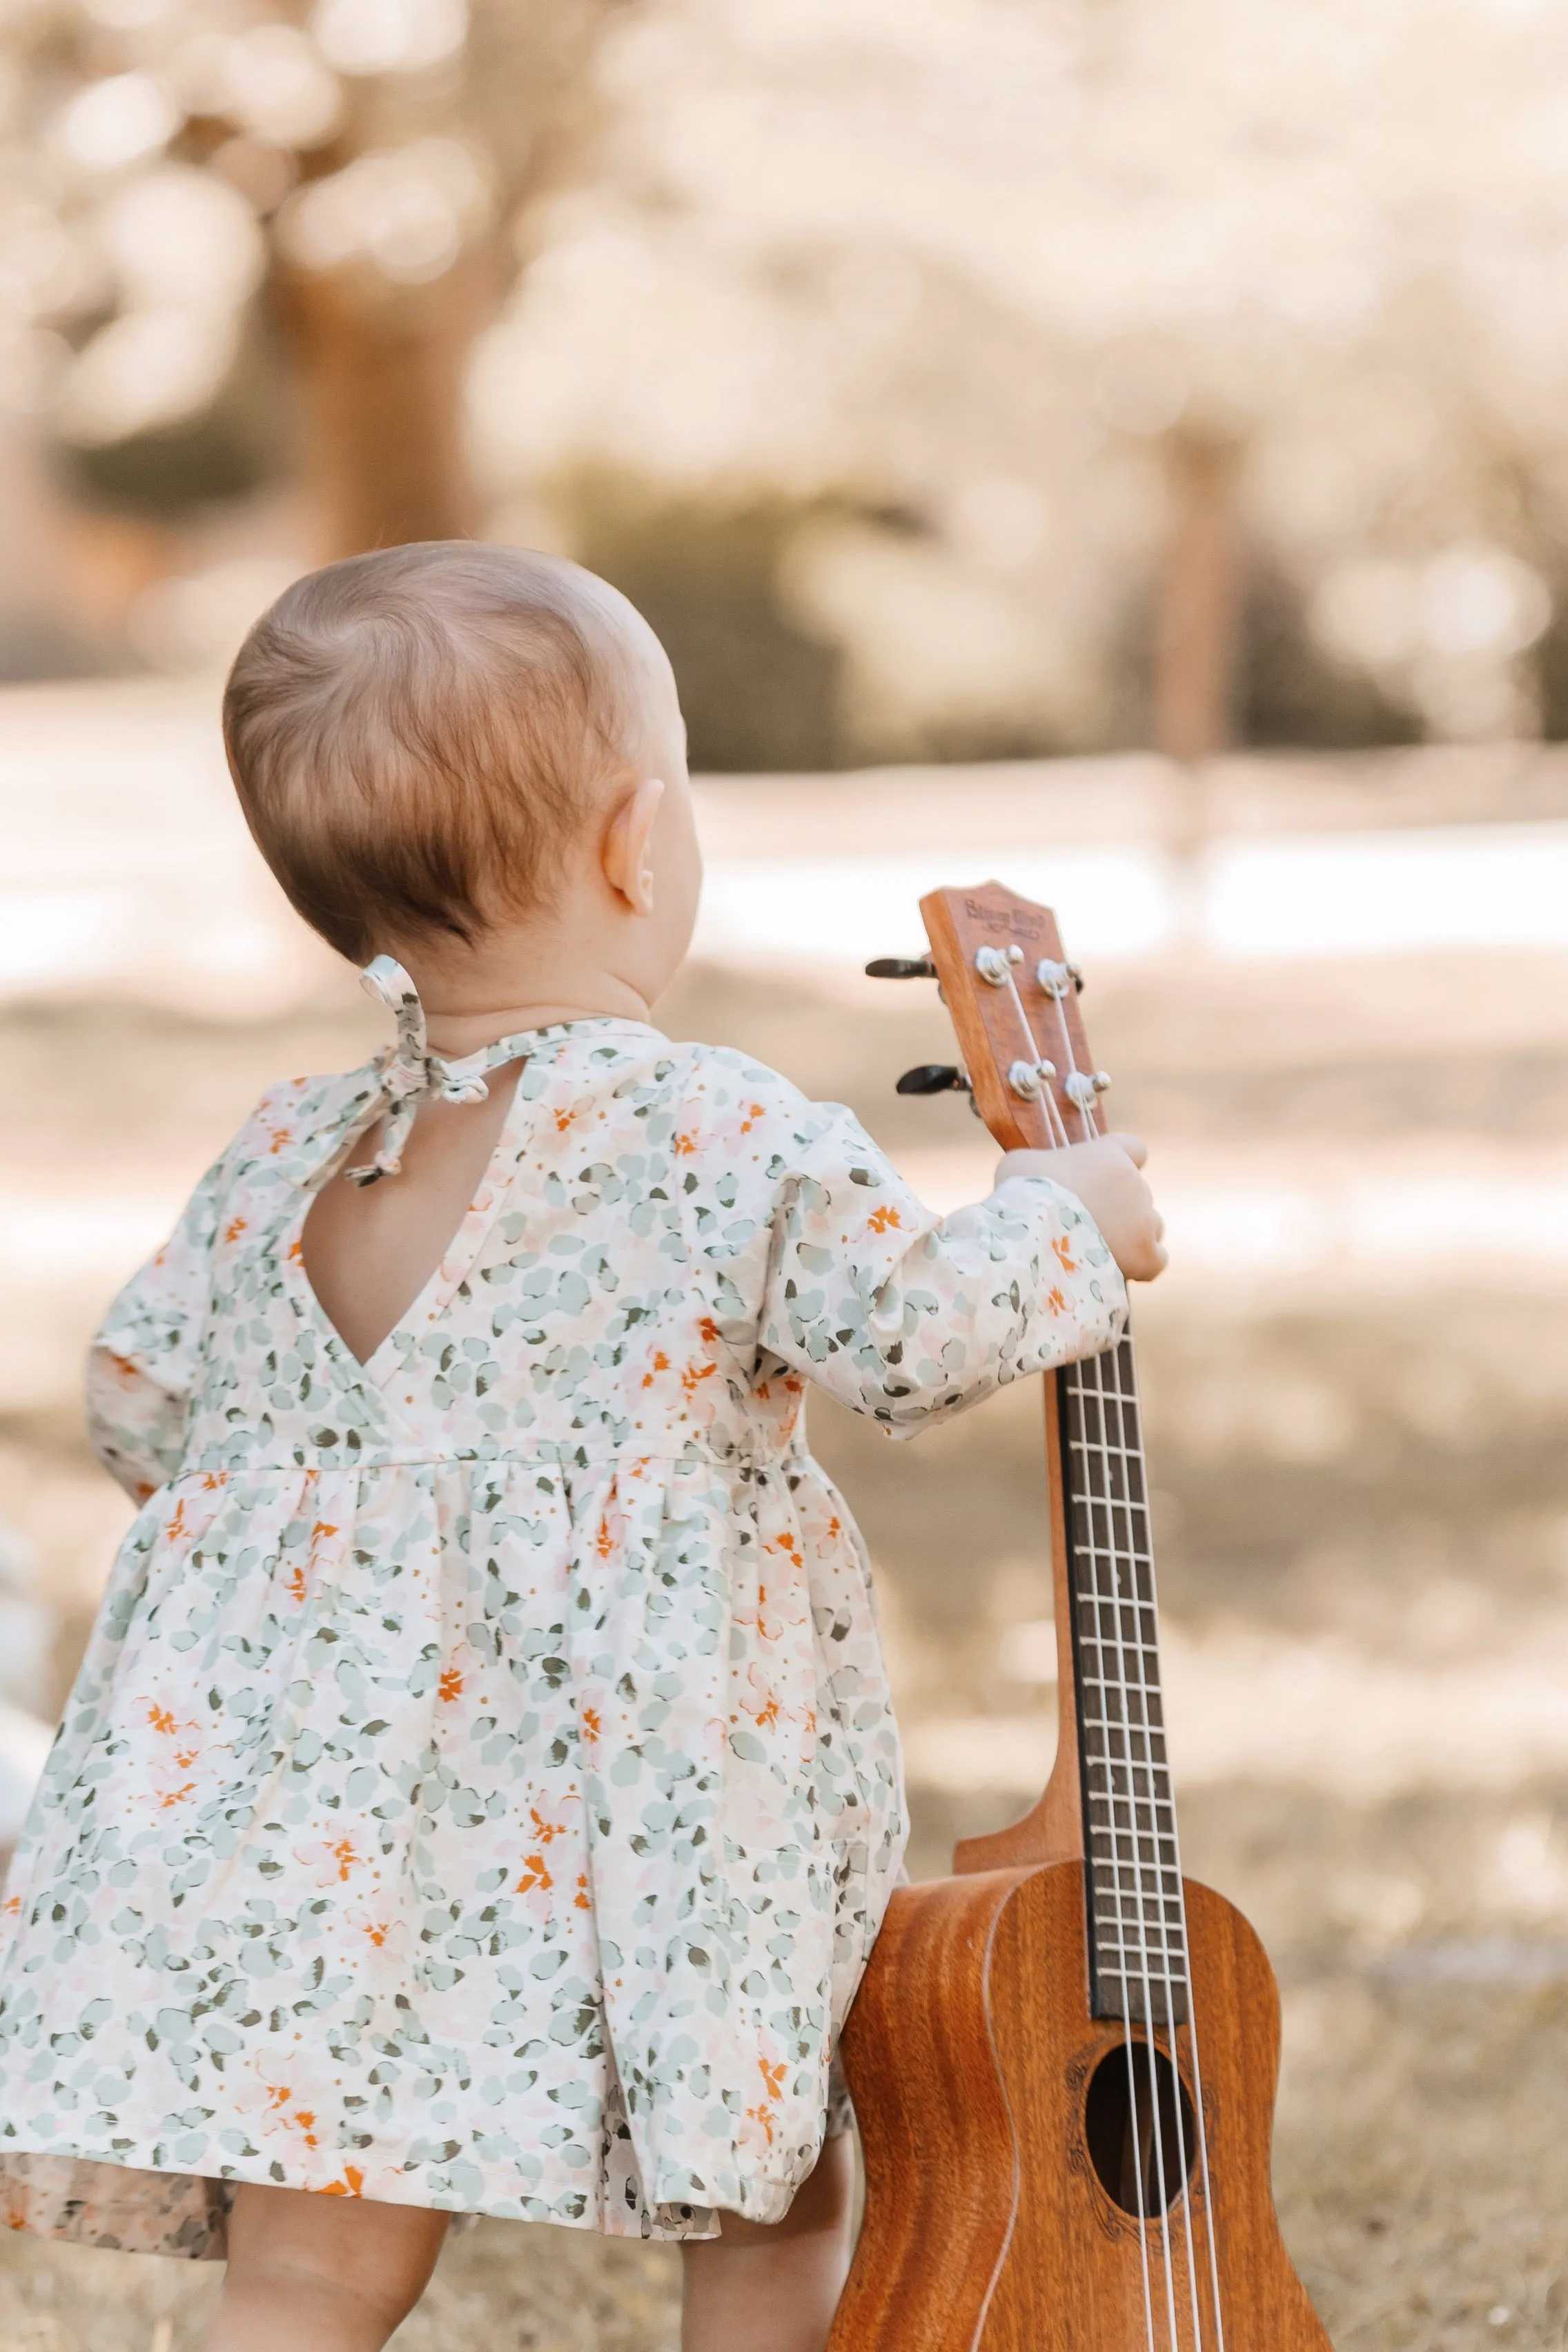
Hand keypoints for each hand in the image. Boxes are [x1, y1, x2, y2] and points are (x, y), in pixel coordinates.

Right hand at [995, 1132, 1167, 1281]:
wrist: (1034, 1230)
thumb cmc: (1022, 1192)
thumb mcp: (1022, 1164)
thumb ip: (1043, 1167)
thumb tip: (1037, 1180)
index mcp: (1110, 1154)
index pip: (1135, 1149)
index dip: (1122, 1164)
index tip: (1103, 1178)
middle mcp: (1135, 1183)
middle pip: (1137, 1194)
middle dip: (1115, 1208)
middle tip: (1082, 1225)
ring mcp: (1145, 1219)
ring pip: (1151, 1225)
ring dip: (1131, 1235)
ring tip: (1096, 1250)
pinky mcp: (1146, 1253)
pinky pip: (1156, 1259)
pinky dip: (1140, 1263)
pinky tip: (1117, 1268)